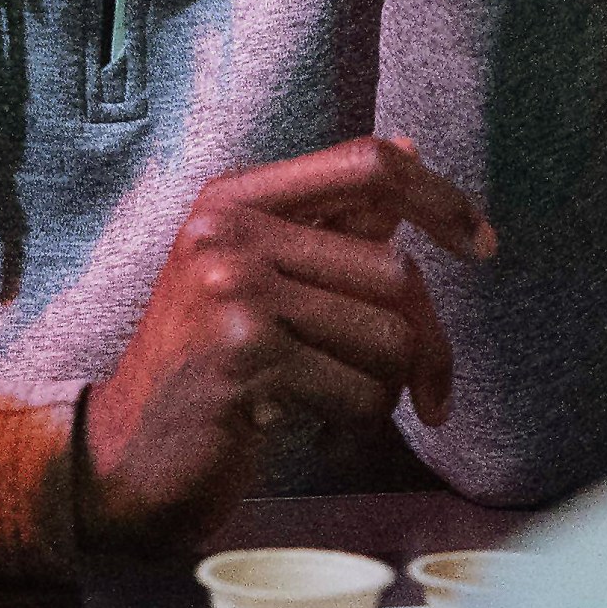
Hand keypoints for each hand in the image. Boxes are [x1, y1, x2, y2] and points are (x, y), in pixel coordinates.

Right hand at [79, 137, 493, 551]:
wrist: (126, 457)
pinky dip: (355, 424)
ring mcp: (233, 292)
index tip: (480, 243)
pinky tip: (311, 427)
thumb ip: (328, 221)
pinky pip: (362, 393)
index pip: (367, 164)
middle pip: (394, 270)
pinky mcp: (247, 358)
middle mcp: (228, 233)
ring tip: (333, 401)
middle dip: (423, 343)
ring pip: (388, 337)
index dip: (439, 199)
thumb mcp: (251, 276)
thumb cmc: (203, 368)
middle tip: (422, 390)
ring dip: (382, 390)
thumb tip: (411, 150)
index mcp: (232, 199)